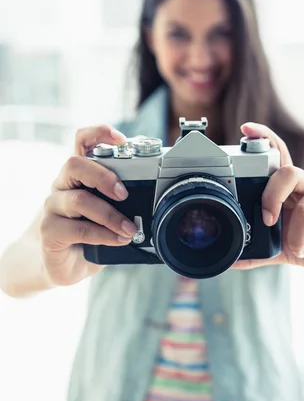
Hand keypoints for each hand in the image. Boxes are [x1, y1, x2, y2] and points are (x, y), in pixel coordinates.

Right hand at [40, 126, 135, 286]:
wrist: (66, 266)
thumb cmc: (91, 234)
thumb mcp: (111, 212)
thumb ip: (125, 202)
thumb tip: (156, 203)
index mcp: (80, 174)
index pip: (82, 141)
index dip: (99, 134)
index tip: (121, 140)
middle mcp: (63, 185)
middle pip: (74, 164)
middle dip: (103, 176)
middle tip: (124, 194)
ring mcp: (53, 207)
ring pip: (78, 200)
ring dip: (110, 215)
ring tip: (130, 229)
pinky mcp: (49, 230)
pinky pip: (78, 228)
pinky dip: (103, 234)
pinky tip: (118, 240)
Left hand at [232, 122, 303, 271]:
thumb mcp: (281, 251)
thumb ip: (259, 252)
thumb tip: (231, 261)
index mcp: (291, 190)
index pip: (279, 156)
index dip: (265, 138)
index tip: (246, 129)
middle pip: (289, 173)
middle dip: (272, 197)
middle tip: (268, 221)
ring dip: (298, 233)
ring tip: (298, 250)